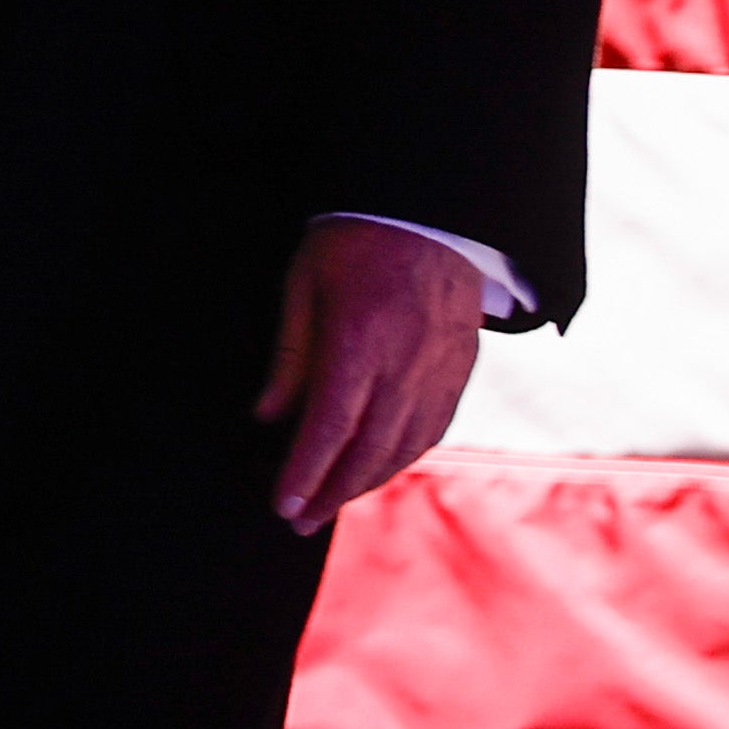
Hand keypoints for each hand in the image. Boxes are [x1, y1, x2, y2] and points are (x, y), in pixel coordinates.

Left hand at [257, 218, 483, 533]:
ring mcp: (440, 369)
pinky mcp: (460, 368)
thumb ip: (291, 353)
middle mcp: (406, 363)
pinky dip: (402, 459)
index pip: (329, 426)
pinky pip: (433, 430)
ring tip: (331, 504)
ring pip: (404, 448)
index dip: (305, 472)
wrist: (432, 207)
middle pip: (368, 450)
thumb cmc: (355, 237)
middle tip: (299, 521)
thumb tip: (268, 417)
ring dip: (366, 484)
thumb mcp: (304, 280)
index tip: (282, 504)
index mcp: (360, 338)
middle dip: (331, 493)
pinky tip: (377, 470)